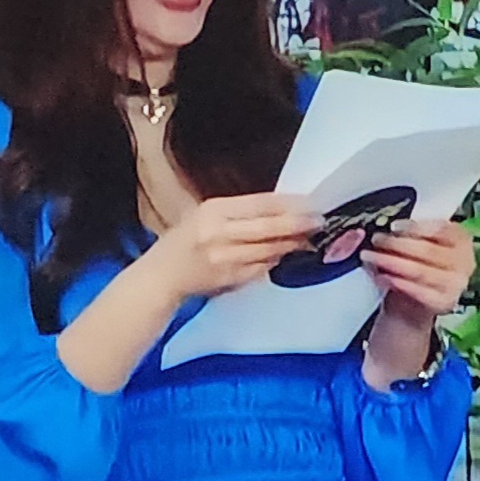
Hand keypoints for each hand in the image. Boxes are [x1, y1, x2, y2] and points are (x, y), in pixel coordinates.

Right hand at [138, 193, 317, 298]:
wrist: (161, 276)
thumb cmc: (185, 241)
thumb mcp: (205, 214)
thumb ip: (239, 211)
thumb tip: (281, 208)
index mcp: (213, 210)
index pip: (261, 204)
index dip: (290, 204)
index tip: (311, 203)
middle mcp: (219, 232)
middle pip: (270, 226)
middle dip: (299, 223)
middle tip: (319, 221)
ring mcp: (225, 257)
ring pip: (270, 249)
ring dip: (293, 243)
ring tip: (309, 237)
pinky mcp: (230, 277)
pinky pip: (263, 267)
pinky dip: (277, 259)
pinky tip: (286, 253)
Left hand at [363, 219, 475, 321]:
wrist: (415, 302)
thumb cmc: (418, 265)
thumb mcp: (417, 243)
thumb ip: (409, 234)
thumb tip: (388, 229)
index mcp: (462, 239)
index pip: (441, 229)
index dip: (416, 227)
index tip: (394, 226)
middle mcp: (465, 262)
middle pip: (428, 250)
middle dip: (397, 244)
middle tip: (376, 240)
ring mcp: (456, 285)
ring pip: (420, 271)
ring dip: (391, 262)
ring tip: (370, 257)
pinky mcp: (444, 303)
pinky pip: (417, 291)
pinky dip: (396, 283)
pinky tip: (381, 276)